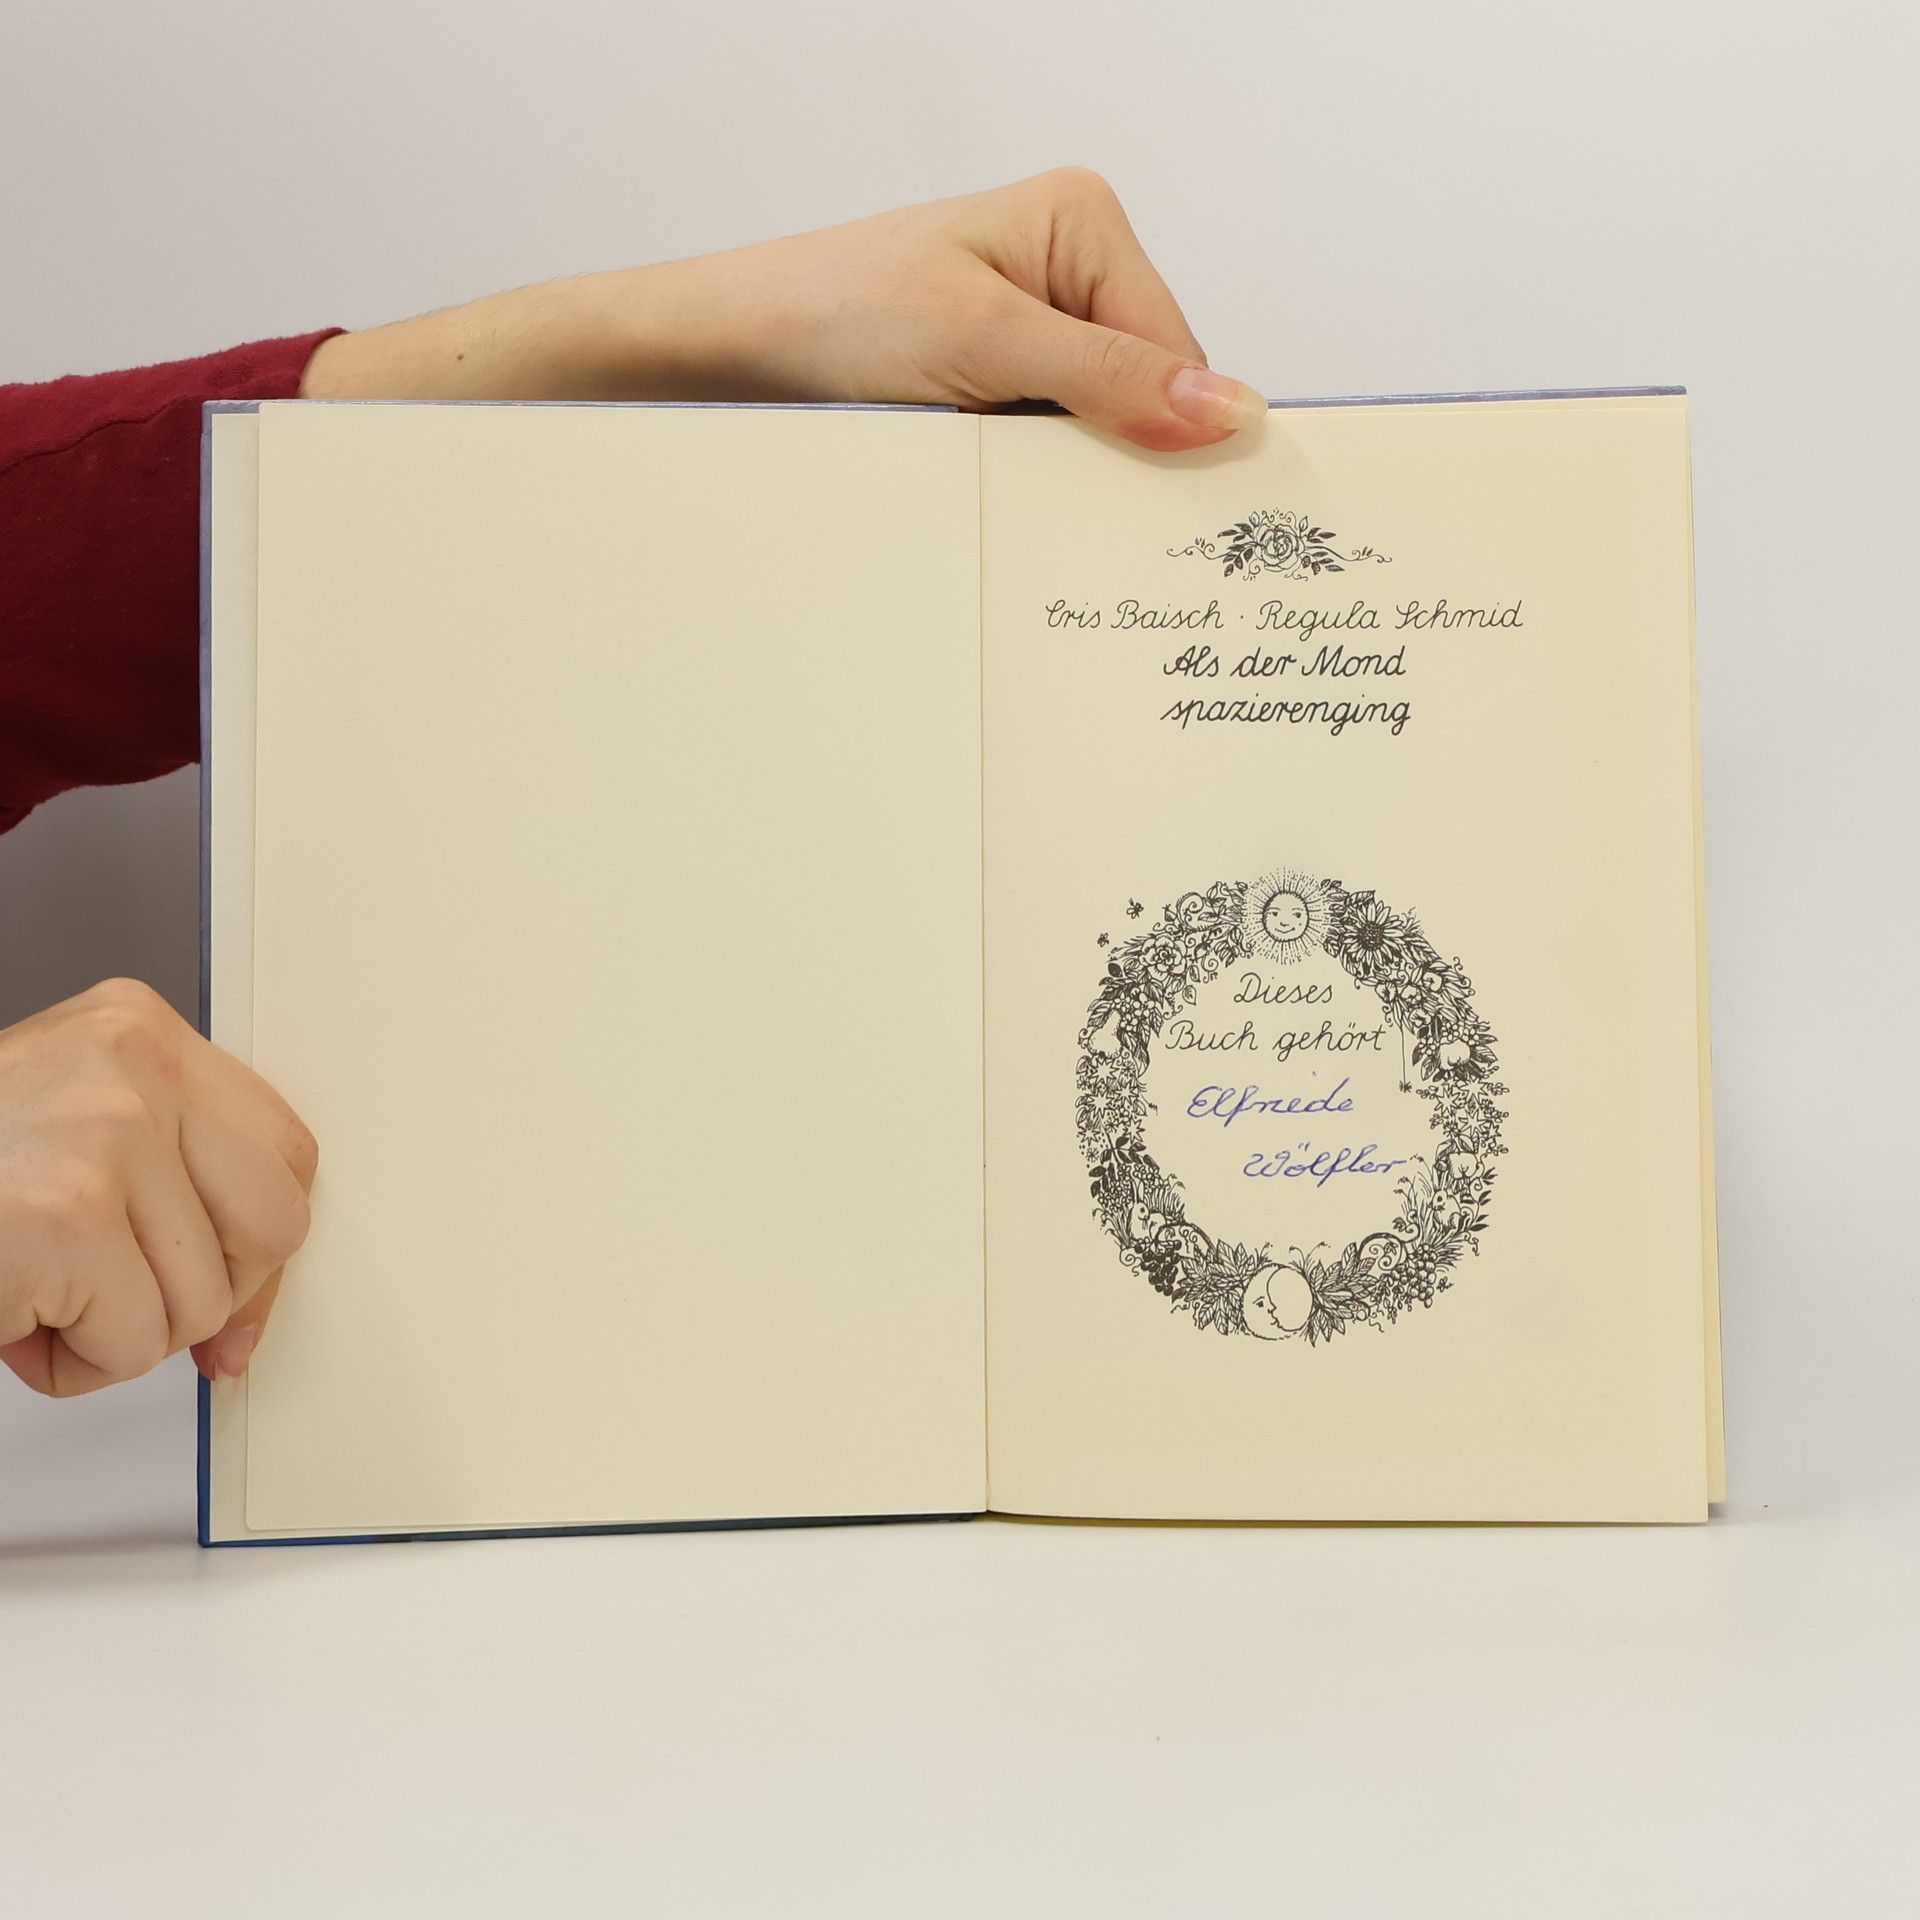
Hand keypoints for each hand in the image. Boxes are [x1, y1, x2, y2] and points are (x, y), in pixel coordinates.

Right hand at [0, 980, 316, 1395]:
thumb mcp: (73, 1145)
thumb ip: (173, 1195)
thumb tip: (242, 1327)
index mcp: (138, 1031)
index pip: (284, 1153)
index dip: (259, 1244)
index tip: (224, 1285)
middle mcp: (133, 1065)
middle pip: (274, 1227)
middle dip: (203, 1293)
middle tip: (117, 1295)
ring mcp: (105, 1134)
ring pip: (199, 1301)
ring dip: (117, 1335)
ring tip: (35, 1292)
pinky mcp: (69, 1217)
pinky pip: (135, 1343)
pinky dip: (72, 1366)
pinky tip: (13, 1318)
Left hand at [301, 168, 1266, 452]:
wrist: (728, 352)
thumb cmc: (832, 316)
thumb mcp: (985, 346)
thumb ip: (1111, 378)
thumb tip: (1228, 408)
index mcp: (1081, 221)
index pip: (1179, 349)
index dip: (1171, 429)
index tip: (1166, 507)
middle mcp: (1065, 266)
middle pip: (1146, 390)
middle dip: (1112, 449)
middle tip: (1059, 496)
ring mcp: (1030, 323)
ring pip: (1098, 424)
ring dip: (1062, 468)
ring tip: (1004, 477)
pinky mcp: (992, 374)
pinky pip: (1048, 438)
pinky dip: (1028, 472)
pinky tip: (990, 482)